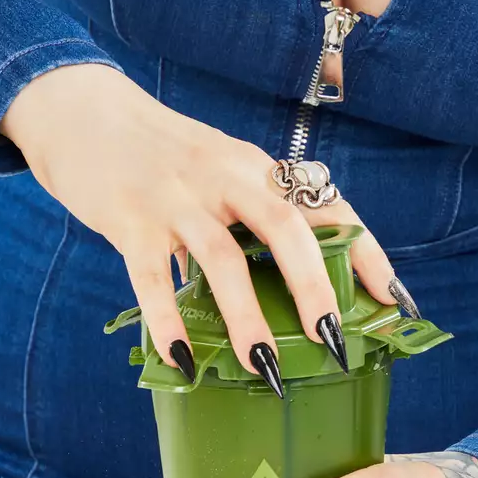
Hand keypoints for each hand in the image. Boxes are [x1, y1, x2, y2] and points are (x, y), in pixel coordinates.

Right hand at [0, 63, 404, 386]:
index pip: (328, 208)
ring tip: (264, 368)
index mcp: (257, 169)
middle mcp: (225, 177)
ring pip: (223, 258)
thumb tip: (297, 290)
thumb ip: (254, 218)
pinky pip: (151, 278)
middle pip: (285, 229)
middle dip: (315, 288)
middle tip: (334, 343)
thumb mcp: (221, 171)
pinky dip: (167, 322)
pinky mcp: (129, 219)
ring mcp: (177, 197)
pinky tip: (182, 363)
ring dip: (247, 317)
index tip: (396, 301)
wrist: (80, 110)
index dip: (366, 253)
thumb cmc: (162, 154)